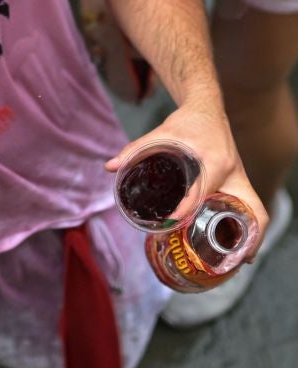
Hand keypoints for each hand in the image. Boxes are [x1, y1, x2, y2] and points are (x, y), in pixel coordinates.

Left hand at [106, 102, 268, 251]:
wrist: (207, 108)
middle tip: (224, 257)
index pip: (202, 191)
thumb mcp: (161, 133)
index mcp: (212, 160)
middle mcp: (232, 170)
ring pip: (256, 209)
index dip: (188, 209)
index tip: (175, 223)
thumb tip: (111, 167)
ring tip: (240, 259)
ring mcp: (240, 175)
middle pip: (247, 207)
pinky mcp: (242, 179)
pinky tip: (243, 244)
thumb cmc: (185, 122)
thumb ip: (136, 150)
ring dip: (252, 235)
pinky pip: (254, 204)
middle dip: (241, 234)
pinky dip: (253, 224)